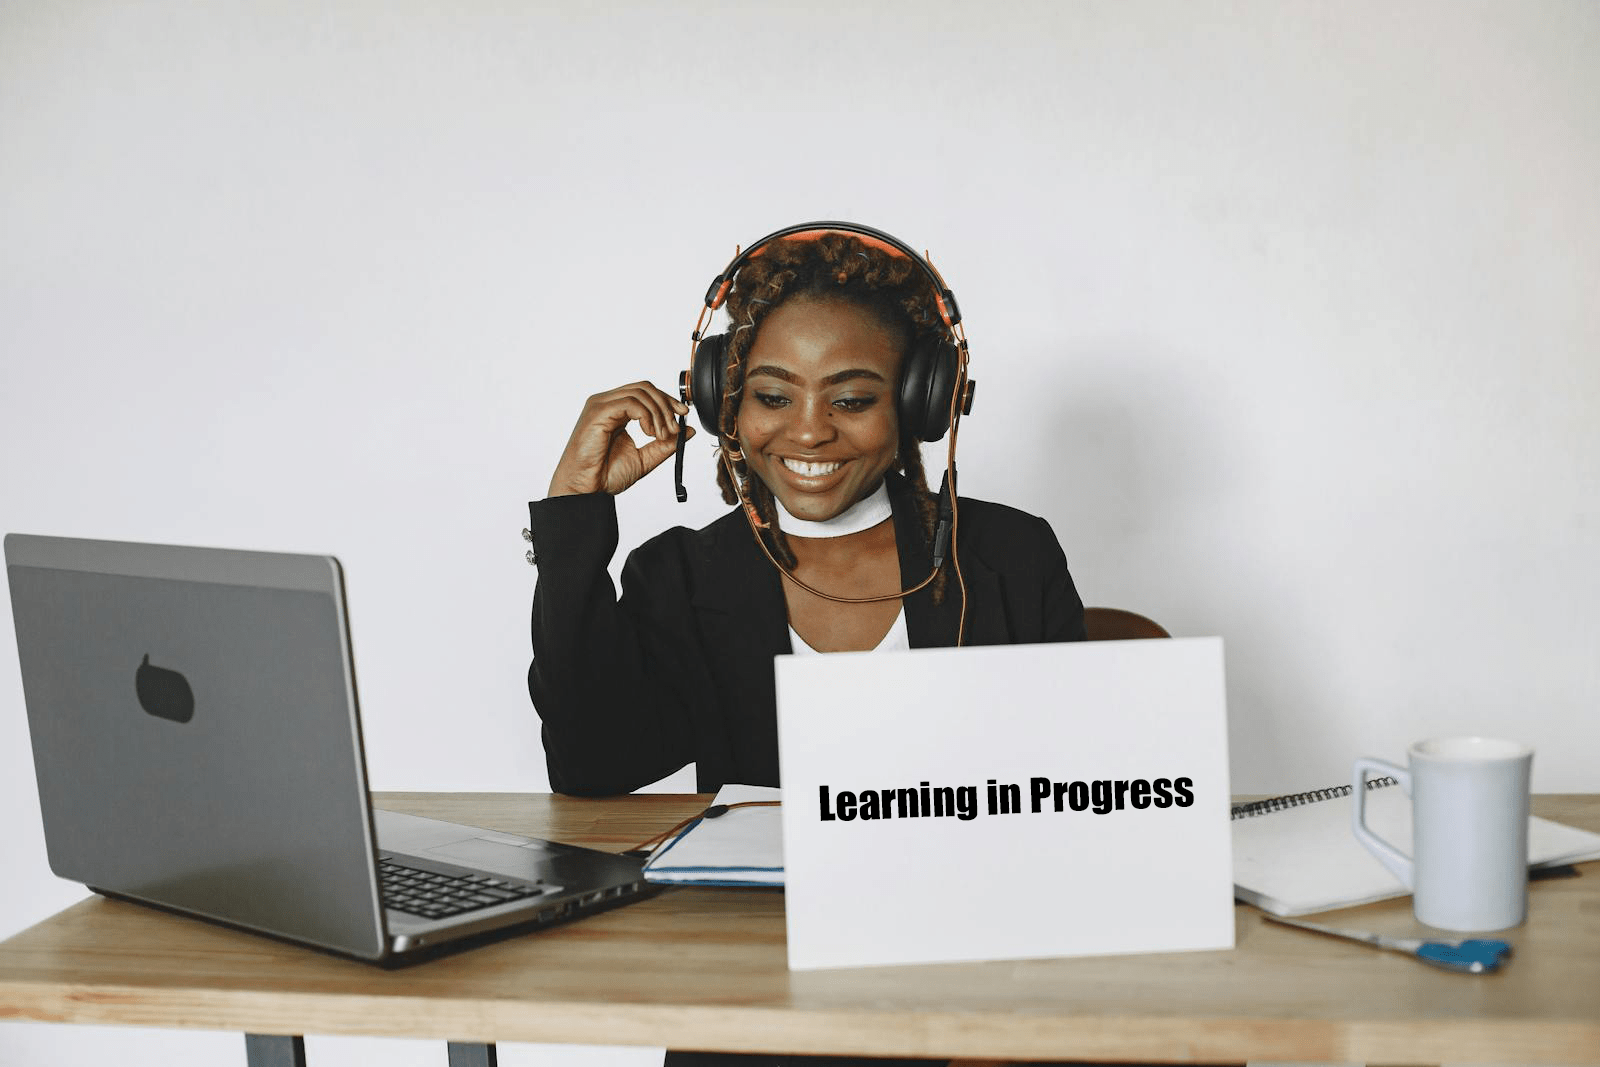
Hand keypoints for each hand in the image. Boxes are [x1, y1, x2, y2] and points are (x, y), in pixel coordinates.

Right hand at [547, 382, 694, 496]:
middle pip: (645, 388)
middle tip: (674, 429)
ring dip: (658, 413)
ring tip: (660, 435)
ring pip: (640, 392)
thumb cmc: (605, 476)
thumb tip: (688, 430)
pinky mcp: (598, 411)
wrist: (587, 490)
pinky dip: (646, 415)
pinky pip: (630, 402)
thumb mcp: (645, 458)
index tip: (683, 415)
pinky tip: (649, 432)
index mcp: (616, 411)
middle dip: (666, 405)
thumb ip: (665, 444)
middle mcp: (608, 404)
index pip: (646, 393)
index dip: (668, 401)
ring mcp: (601, 405)